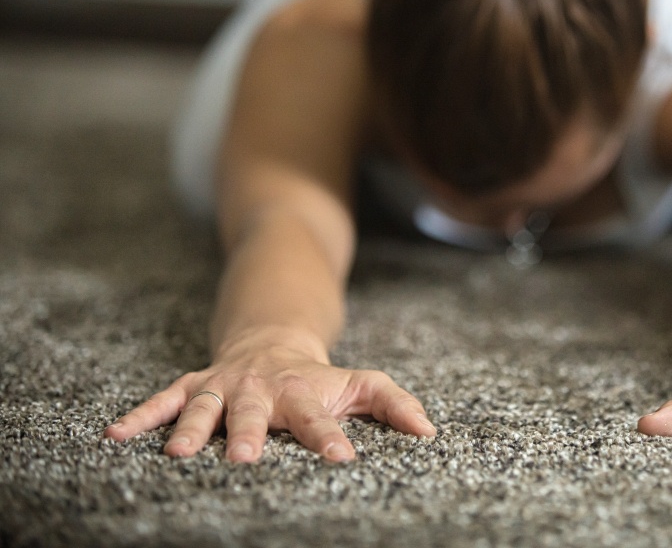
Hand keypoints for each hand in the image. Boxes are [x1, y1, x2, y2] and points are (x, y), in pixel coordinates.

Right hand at [103, 335, 434, 462]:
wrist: (274, 340)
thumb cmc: (322, 377)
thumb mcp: (363, 383)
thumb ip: (395, 405)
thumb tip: (430, 433)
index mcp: (303, 392)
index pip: (318, 418)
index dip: (328, 437)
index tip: (340, 458)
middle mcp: (261, 388)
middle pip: (255, 411)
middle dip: (248, 432)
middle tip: (242, 458)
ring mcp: (226, 385)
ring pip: (205, 405)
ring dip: (191, 427)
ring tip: (175, 454)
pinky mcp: (197, 383)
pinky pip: (166, 398)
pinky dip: (142, 414)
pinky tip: (115, 434)